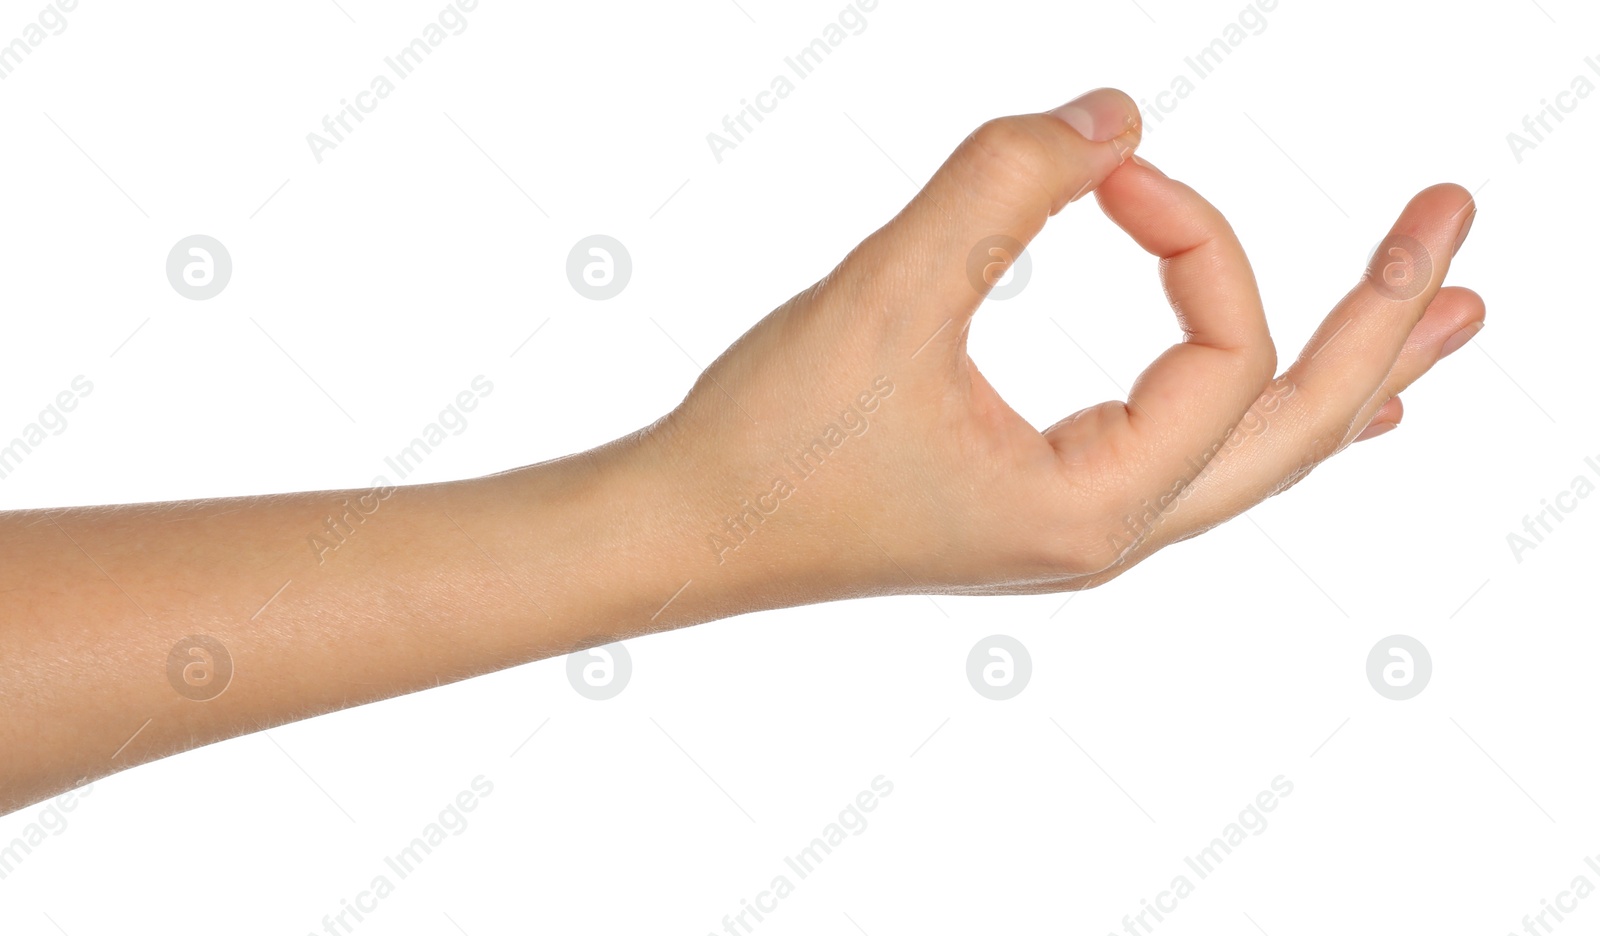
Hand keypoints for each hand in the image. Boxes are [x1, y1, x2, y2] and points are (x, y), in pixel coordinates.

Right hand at [642, 87, 1481, 599]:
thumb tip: (1114, 113)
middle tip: (1457, 220)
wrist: (683, 528)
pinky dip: (1267, 409)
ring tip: (1437, 314)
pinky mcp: (1040, 498)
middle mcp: (1110, 531)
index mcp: (1096, 508)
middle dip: (1384, 317)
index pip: (1227, 353)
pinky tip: (1313, 395)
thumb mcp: (887, 293)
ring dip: (1350, 370)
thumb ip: (1004, 183)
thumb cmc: (768, 441)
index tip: (1109, 170)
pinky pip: (1195, 456)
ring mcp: (1080, 522)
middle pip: (1301, 428)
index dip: (1196, 235)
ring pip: (1258, 451)